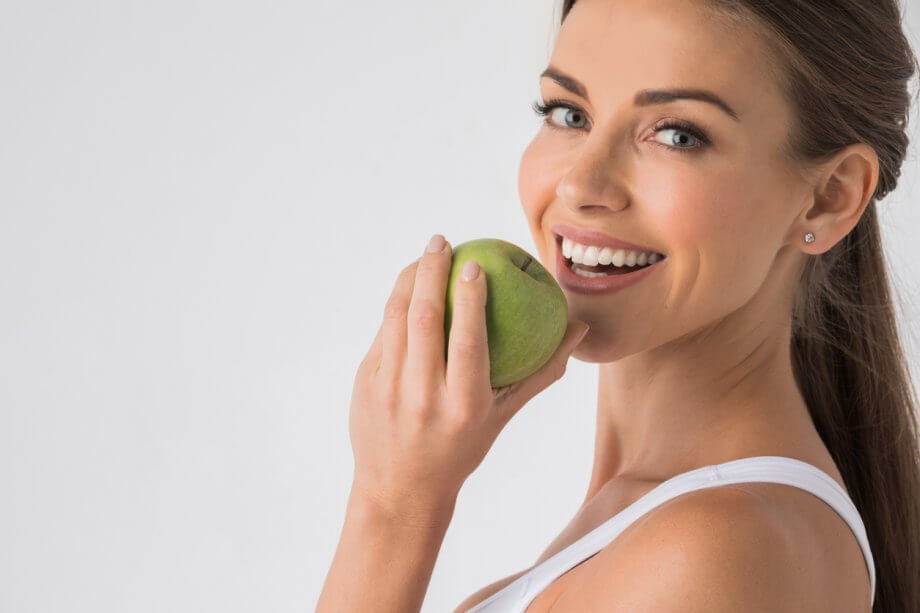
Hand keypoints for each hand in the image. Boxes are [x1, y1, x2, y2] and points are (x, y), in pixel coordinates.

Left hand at [347, 234, 589, 519]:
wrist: (399, 489)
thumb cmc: (461, 448)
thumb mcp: (502, 417)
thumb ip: (540, 372)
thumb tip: (580, 328)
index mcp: (463, 406)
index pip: (466, 341)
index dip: (469, 298)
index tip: (473, 263)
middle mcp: (422, 397)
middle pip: (423, 319)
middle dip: (431, 271)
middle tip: (440, 241)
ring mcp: (386, 390)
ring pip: (395, 320)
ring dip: (407, 281)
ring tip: (423, 256)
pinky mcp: (362, 385)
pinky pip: (380, 335)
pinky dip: (394, 306)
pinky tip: (406, 289)